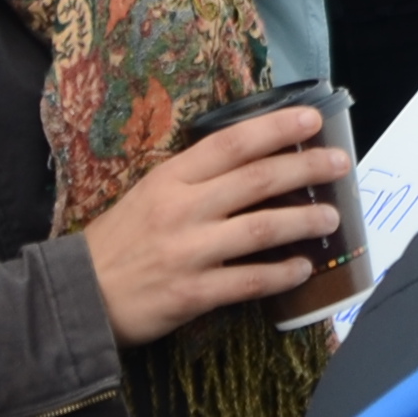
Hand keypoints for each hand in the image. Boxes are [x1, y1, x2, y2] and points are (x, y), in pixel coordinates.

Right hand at [77, 104, 352, 346]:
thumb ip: (195, 181)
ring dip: (302, 221)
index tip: (312, 119)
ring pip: (260, 229)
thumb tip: (254, 164)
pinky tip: (303, 270)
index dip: (274, 128)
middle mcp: (182, 209)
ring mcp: (188, 251)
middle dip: (304, 167)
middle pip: (256, 180)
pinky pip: (248, 282)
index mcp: (170, 178)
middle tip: (341, 163)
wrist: (77, 297)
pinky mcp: (192, 293)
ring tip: (332, 218)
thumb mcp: (148, 195)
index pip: (230, 143)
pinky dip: (280, 275)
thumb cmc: (119, 242)